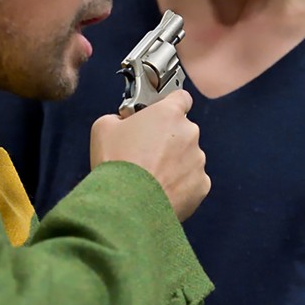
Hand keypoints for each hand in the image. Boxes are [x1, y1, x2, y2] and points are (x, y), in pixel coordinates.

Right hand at [90, 90, 207, 220]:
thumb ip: (119, 117)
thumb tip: (122, 122)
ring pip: (188, 156)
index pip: (181, 97)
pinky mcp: (201, 185)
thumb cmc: (115, 164)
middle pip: (182, 130)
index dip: (170, 105)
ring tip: (149, 176)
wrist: (126, 206)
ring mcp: (198, 160)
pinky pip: (192, 181)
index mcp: (168, 114)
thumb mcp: (103, 127)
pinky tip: (159, 191)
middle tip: (144, 152)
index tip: (161, 114)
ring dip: (174, 163)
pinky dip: (180, 185)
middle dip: (168, 138)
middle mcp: (189, 133)